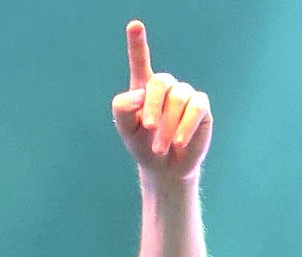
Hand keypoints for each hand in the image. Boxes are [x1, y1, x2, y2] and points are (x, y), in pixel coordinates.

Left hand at [112, 20, 211, 181]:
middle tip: (147, 130)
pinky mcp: (201, 106)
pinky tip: (178, 142)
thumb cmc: (142, 145)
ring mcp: (185, 94)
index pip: (140, 62)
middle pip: (159, 83)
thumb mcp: (126, 130)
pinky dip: (184, 126)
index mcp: (142, 89)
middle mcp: (165, 86)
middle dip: (152, 108)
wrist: (164, 166)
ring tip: (160, 146)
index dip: (137, 43)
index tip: (134, 25)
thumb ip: (122, 110)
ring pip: (177, 98)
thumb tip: (137, 95)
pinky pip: (195, 108)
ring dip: (167, 125)